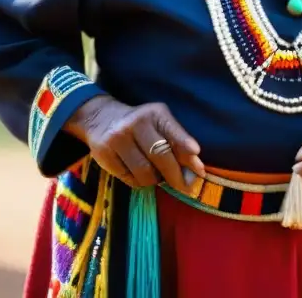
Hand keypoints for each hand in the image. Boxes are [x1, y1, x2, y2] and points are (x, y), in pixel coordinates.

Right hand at [65, 96, 204, 190]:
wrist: (102, 118)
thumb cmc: (141, 124)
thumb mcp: (160, 123)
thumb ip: (178, 141)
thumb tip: (197, 167)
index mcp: (154, 113)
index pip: (172, 132)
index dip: (185, 147)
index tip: (199, 164)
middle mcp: (135, 124)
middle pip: (161, 156)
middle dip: (176, 175)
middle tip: (186, 186)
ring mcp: (117, 139)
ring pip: (145, 172)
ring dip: (157, 180)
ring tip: (158, 176)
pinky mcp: (104, 155)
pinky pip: (129, 179)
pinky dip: (140, 182)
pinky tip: (141, 175)